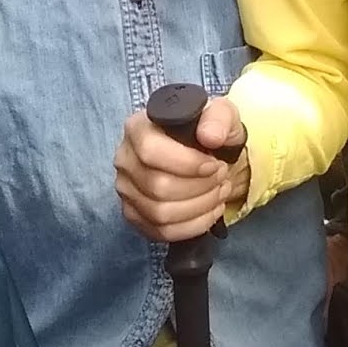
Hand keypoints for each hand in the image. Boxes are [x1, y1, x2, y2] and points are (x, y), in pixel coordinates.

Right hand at [114, 96, 250, 241]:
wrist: (207, 153)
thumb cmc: (208, 131)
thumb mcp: (220, 114)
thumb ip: (218, 118)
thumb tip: (210, 136)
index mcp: (138, 128)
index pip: (150, 151)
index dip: (186, 163)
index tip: (214, 164)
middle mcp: (125, 159)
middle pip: (157, 187)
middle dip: (200, 187)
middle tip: (222, 177)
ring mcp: (126, 190)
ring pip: (160, 213)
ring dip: (200, 206)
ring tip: (220, 191)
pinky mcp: (134, 215)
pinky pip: (162, 232)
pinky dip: (194, 225)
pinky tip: (211, 210)